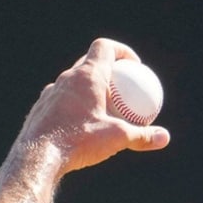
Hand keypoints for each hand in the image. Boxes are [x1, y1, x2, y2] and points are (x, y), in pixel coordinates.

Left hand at [15, 37, 169, 174]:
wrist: (38, 155)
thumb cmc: (79, 141)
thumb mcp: (118, 138)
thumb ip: (143, 135)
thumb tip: (164, 137)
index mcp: (87, 76)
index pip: (105, 47)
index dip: (122, 52)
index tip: (134, 67)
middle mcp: (67, 78)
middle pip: (91, 62)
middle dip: (110, 70)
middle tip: (124, 87)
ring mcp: (52, 92)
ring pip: (76, 82)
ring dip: (92, 88)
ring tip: (105, 107)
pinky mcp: (43, 107)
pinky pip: (64, 99)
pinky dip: (78, 105)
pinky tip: (84, 123)